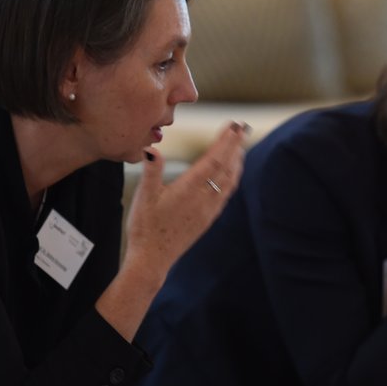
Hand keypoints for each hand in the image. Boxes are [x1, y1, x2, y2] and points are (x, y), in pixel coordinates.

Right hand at [123, 121, 247, 279]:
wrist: (153, 259)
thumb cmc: (145, 227)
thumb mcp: (143, 196)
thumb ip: (151, 171)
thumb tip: (151, 148)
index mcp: (189, 189)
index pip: (214, 159)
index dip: (226, 141)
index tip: (235, 125)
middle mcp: (204, 199)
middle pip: (226, 167)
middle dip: (235, 146)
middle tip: (243, 128)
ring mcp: (208, 210)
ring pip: (229, 181)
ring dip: (236, 161)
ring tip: (240, 146)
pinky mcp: (208, 219)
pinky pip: (226, 194)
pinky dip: (232, 179)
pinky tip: (231, 175)